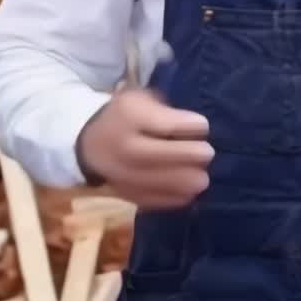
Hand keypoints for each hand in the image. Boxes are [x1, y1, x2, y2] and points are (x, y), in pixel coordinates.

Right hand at [76, 89, 213, 207]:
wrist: (92, 145)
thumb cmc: (126, 116)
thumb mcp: (141, 99)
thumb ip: (167, 110)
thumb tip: (197, 130)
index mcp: (129, 117)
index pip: (167, 125)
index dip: (192, 126)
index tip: (203, 127)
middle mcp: (125, 148)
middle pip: (166, 156)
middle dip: (194, 155)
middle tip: (208, 152)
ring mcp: (125, 176)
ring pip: (165, 183)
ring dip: (190, 180)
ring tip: (201, 174)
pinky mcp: (129, 196)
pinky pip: (159, 201)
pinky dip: (179, 197)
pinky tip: (189, 189)